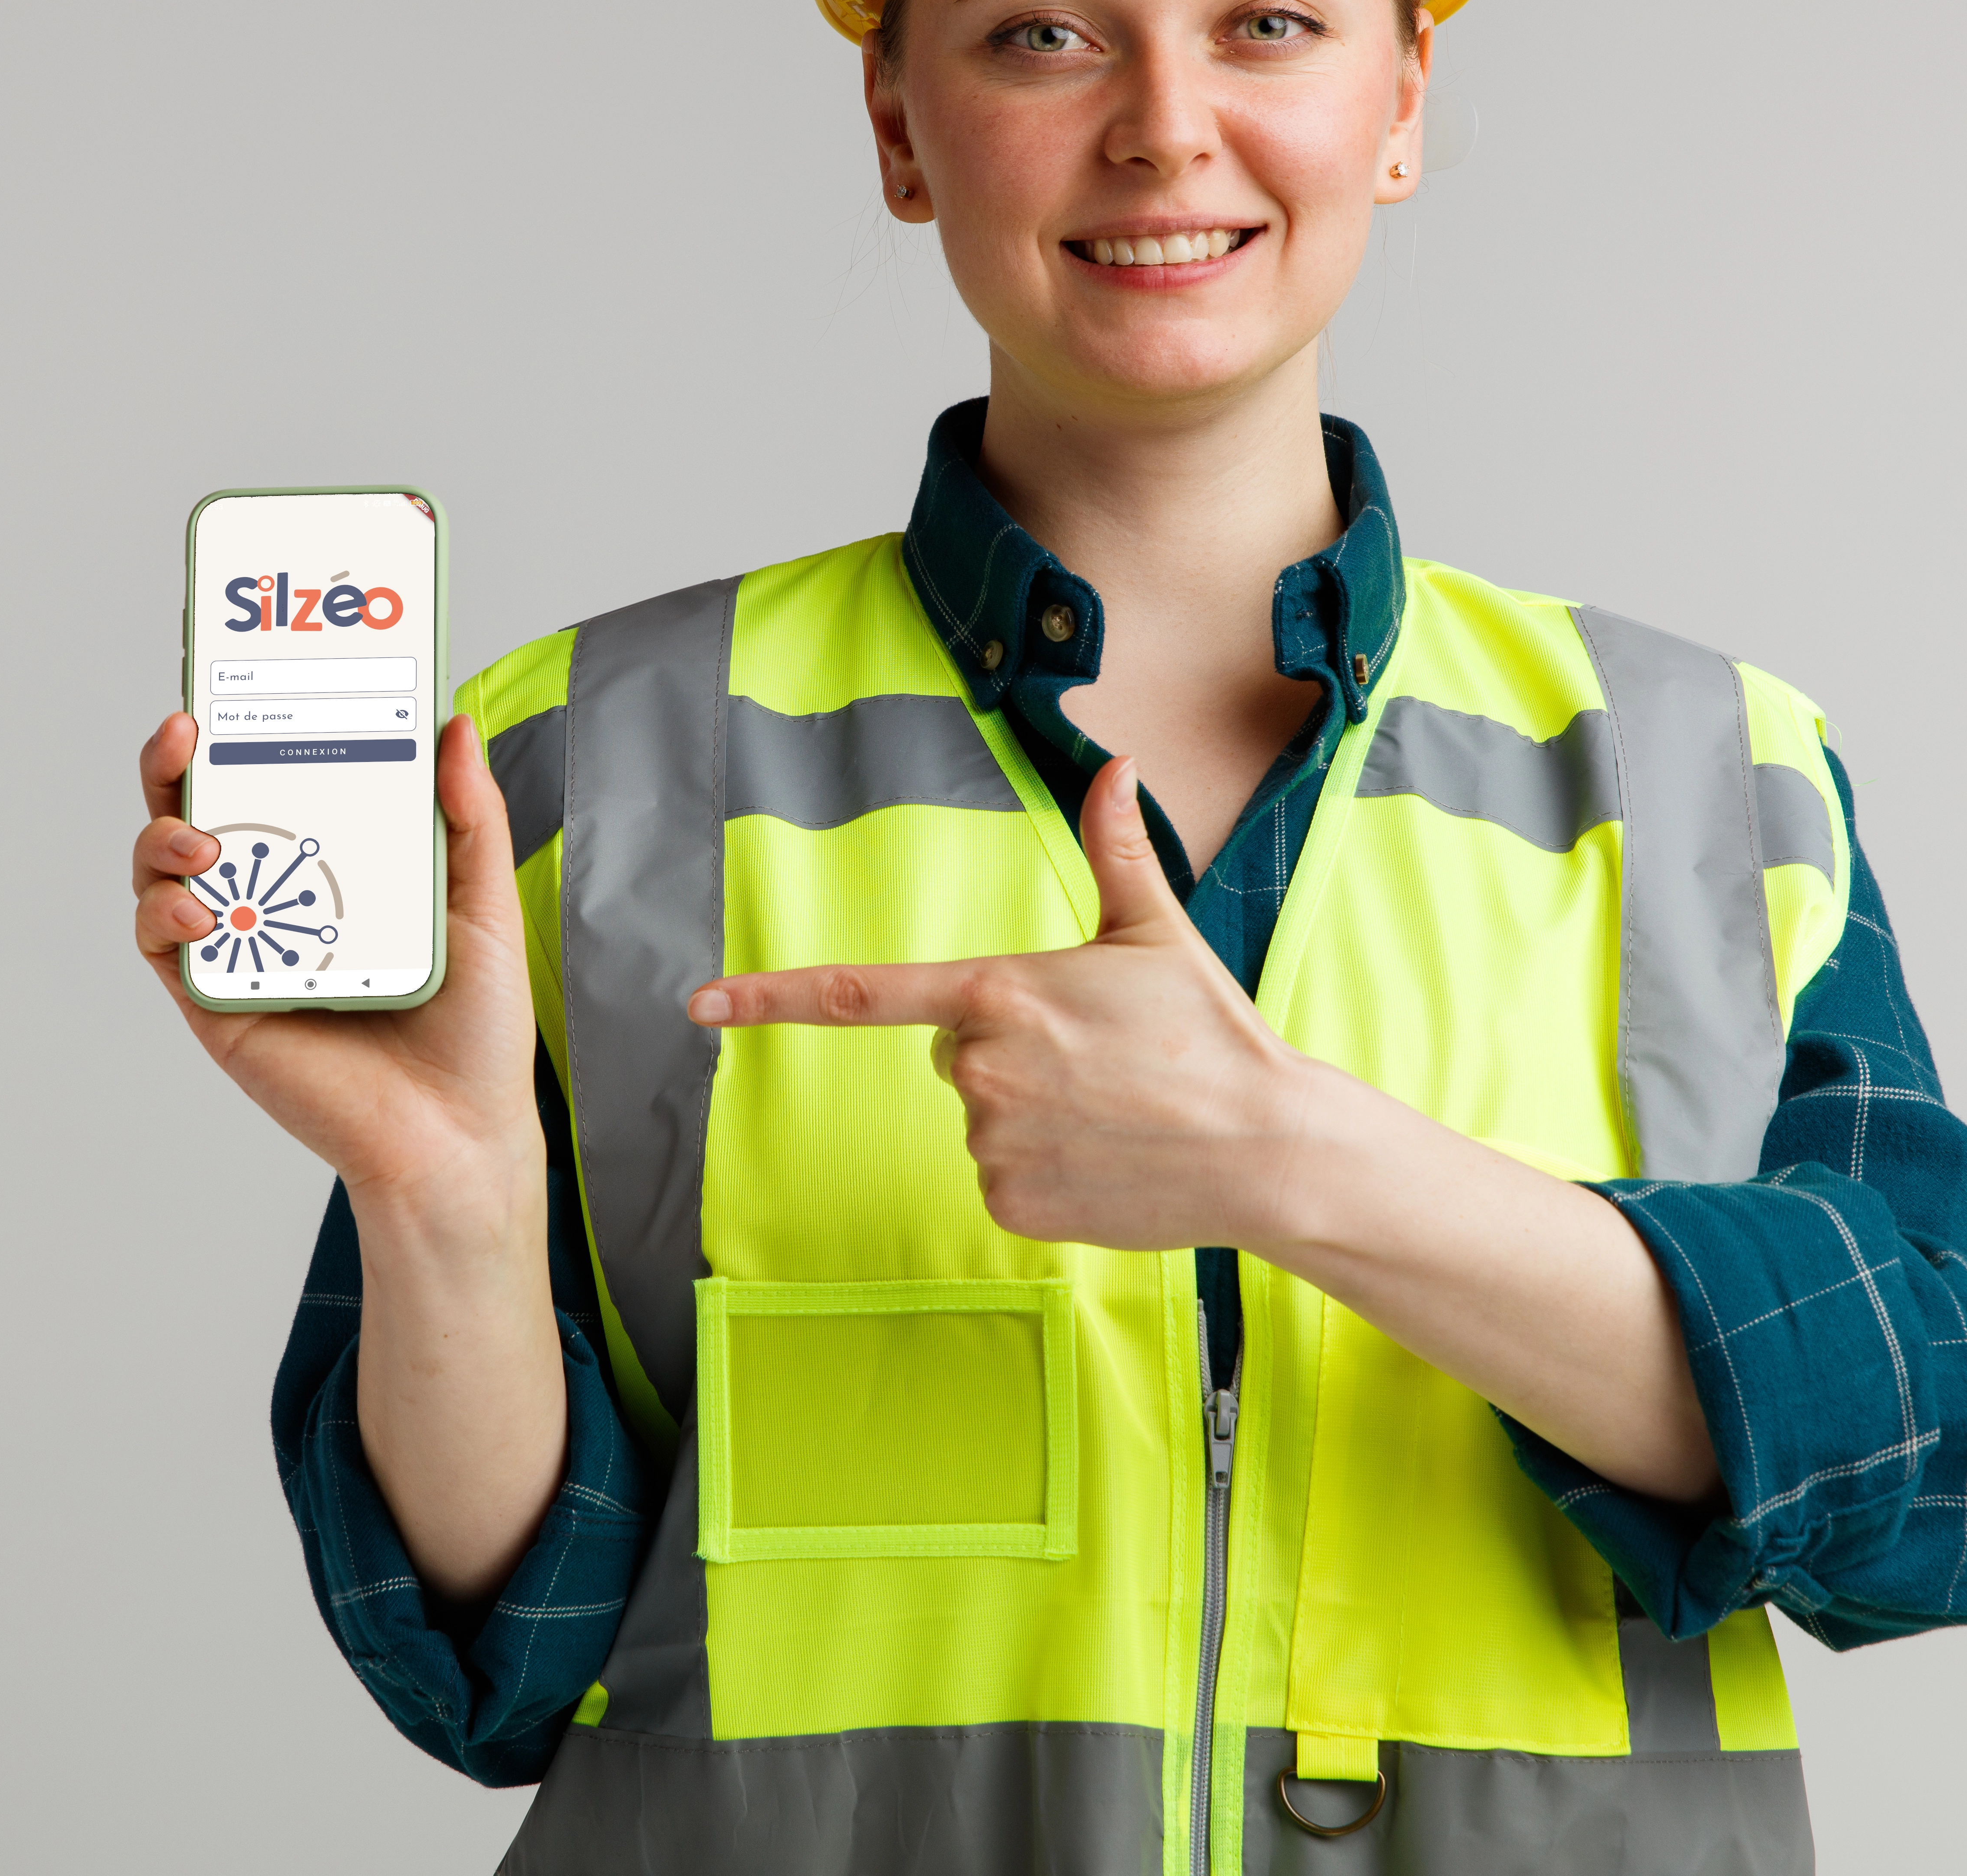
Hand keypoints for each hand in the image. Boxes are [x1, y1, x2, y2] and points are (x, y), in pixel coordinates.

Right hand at [135, 709, 542, 1223]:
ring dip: (163, 837)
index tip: (233, 686)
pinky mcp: (220, 1006)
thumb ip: (469, 816)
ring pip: (162, 873)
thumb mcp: (481, 903)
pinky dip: (163, 917)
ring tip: (202, 839)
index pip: (271, 784)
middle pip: (197, 813)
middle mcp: (274, 902)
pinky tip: (196, 907)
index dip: (241, 734)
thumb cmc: (474, 1029)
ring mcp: (242, 952)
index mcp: (331, 868)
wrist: (458, 1134)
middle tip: (186, 730)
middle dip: (173, 764)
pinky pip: (164, 948)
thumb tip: (453, 724)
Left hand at [688, 756, 1318, 1251]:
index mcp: (1000, 991)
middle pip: (953, 1047)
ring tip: (1112, 1106)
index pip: (859, 993)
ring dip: (1031, 1108)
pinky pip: (1000, 1175)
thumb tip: (1113, 764)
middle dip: (1009, 1045)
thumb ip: (1117, 849)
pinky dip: (1044, 1167)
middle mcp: (982, 1066)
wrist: (1266, 1145)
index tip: (700, 1003)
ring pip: (980, 1112)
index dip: (771, 996)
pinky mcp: (1011, 1202)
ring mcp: (992, 1140)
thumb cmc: (1211, 1034)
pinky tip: (1105, 1156)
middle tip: (1095, 1053)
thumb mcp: (1157, 934)